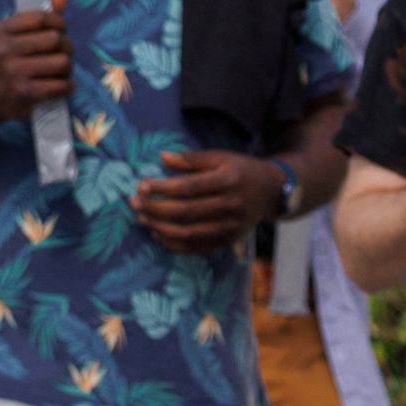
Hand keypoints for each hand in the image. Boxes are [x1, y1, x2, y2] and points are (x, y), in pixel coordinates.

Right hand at [0, 0, 75, 126]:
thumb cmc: (10, 59)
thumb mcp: (18, 33)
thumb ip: (44, 9)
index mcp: (0, 31)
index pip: (42, 17)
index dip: (59, 23)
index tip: (60, 29)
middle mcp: (3, 50)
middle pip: (56, 40)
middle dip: (67, 46)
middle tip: (63, 53)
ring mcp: (13, 72)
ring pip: (62, 62)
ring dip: (68, 68)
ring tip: (61, 71)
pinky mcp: (25, 93)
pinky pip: (61, 84)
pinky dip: (67, 85)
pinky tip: (60, 85)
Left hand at [132, 149, 281, 255]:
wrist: (271, 192)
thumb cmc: (240, 170)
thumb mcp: (220, 157)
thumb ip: (191, 159)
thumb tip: (162, 157)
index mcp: (228, 181)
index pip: (189, 188)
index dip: (163, 188)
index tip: (142, 186)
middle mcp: (231, 206)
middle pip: (186, 212)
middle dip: (155, 208)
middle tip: (134, 203)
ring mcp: (231, 227)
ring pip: (189, 233)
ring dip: (161, 227)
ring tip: (141, 218)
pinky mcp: (228, 240)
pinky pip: (198, 248)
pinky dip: (175, 244)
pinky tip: (158, 234)